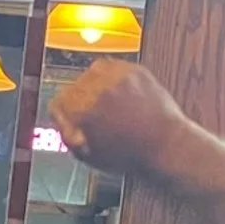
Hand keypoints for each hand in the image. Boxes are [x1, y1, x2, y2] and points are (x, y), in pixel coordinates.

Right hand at [50, 60, 191, 176]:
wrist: (166, 146)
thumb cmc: (132, 155)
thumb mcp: (90, 156)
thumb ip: (68, 137)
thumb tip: (62, 123)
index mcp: (83, 109)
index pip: (58, 102)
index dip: (63, 116)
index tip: (70, 121)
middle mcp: (98, 89)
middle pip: (73, 87)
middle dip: (78, 102)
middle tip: (91, 116)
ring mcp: (118, 76)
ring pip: (91, 73)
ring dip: (94, 86)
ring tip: (105, 102)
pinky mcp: (134, 70)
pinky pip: (113, 66)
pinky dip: (112, 78)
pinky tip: (118, 93)